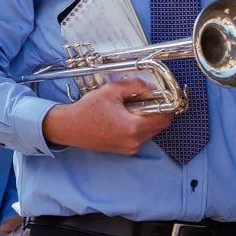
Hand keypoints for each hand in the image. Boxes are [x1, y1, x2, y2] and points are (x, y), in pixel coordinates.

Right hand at [40, 76, 171, 154]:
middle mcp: (134, 142)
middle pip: (159, 126)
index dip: (167, 106)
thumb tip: (149, 88)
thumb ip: (134, 86)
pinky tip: (122, 117)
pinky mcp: (123, 150)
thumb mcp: (110, 90)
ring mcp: (129, 148)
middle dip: (155, 111)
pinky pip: (139, 137)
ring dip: (145, 119)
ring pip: (150, 132)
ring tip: (129, 108)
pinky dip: (136, 126)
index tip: (161, 97)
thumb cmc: (86, 110)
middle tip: (142, 100)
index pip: (164, 119)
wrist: (68, 127)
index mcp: (133, 128)